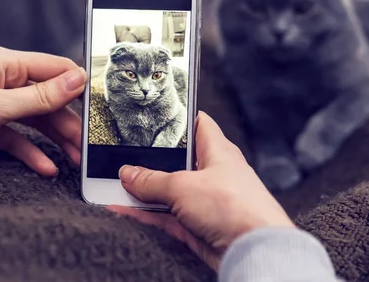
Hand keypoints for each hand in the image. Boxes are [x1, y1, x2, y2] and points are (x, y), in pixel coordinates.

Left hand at [0, 46, 86, 174]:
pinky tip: (45, 167)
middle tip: (85, 145)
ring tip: (73, 161)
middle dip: (68, 123)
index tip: (98, 105)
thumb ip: (41, 97)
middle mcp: (2, 80)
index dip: (77, 86)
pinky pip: (17, 137)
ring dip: (54, 140)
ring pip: (35, 120)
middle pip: (47, 99)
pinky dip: (31, 151)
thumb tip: (77, 80)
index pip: (54, 68)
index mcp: (5, 64)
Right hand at [108, 112, 293, 269]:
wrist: (254, 251)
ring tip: (115, 186)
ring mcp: (205, 201)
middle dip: (152, 162)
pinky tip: (124, 211)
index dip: (178, 119)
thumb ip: (153, 180)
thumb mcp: (184, 186)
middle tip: (124, 158)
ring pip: (168, 192)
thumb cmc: (235, 208)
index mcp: (218, 151)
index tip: (155, 118)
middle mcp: (213, 174)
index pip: (198, 125)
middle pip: (177, 162)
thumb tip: (129, 174)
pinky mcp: (198, 226)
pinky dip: (146, 215)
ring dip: (145, 192)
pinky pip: (166, 217)